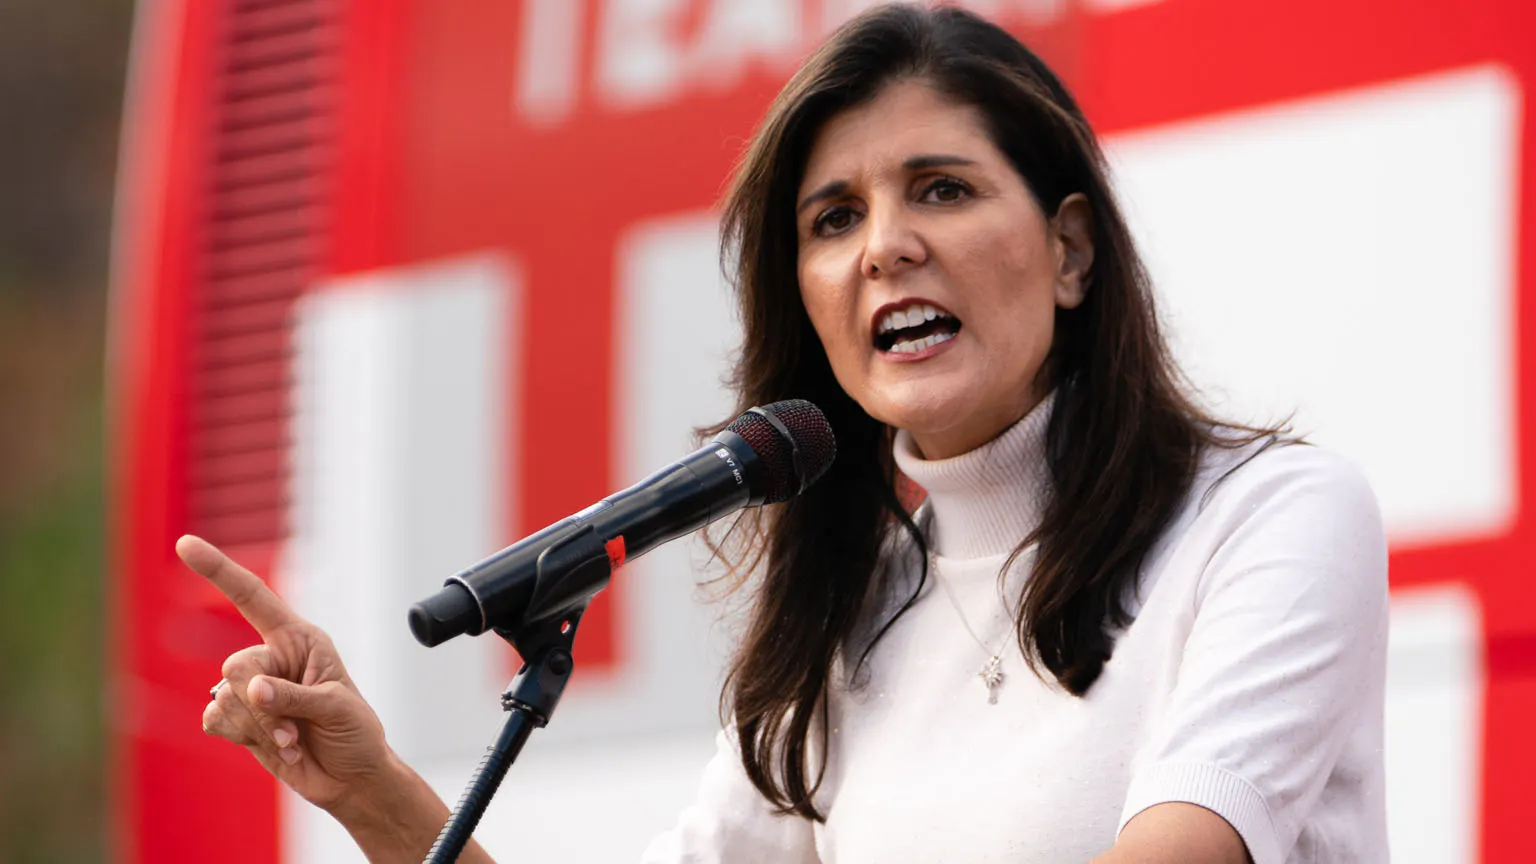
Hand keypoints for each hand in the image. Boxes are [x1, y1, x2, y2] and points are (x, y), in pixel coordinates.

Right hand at [179, 534, 392, 815]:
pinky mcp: (240, 719)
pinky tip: (278, 747)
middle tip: (295, 727)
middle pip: (235, 666)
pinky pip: (215, 719)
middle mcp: (273, 657)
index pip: (253, 597)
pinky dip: (244, 738)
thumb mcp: (336, 708)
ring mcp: (253, 690)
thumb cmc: (355, 733)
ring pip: (224, 698)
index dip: (218, 570)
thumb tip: (252, 689)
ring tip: (294, 739)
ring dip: (258, 727)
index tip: (185, 543)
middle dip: (261, 703)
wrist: (351, 778)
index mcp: (300, 638)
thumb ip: (293, 696)